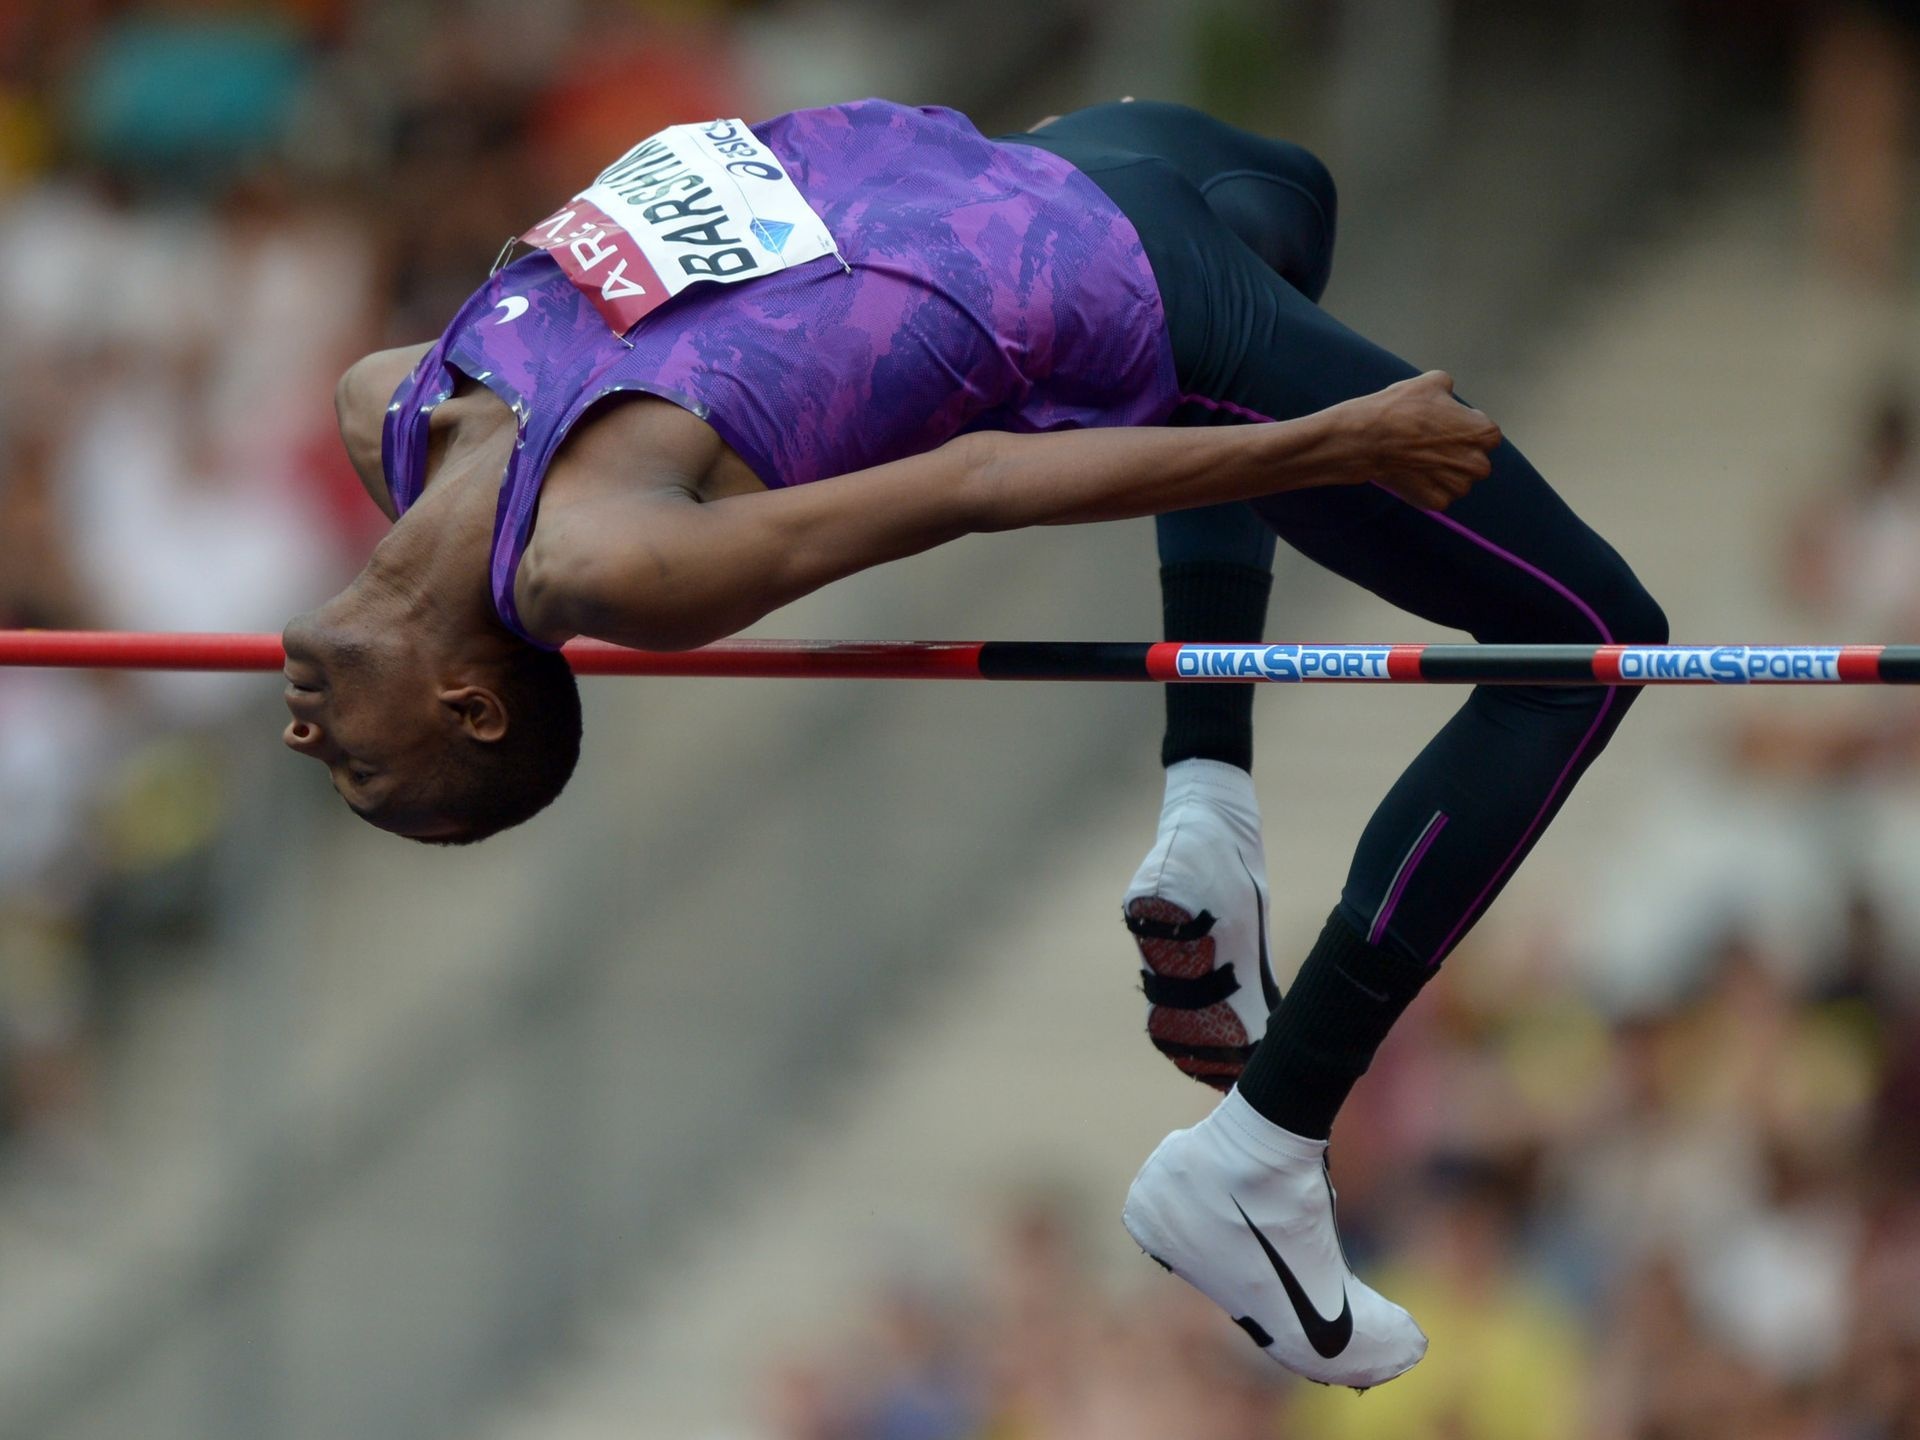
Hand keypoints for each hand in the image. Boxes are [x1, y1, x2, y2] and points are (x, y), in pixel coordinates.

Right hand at [1338, 370, 1502, 510]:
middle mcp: (1479, 463)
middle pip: (1474, 461)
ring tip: (1418, 459)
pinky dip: (1426, 488)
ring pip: (1457, 481)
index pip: (1485, 435)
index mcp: (1484, 433)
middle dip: (1457, 455)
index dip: (1463, 429)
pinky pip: (1438, 496)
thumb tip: (1448, 395)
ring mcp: (1458, 487)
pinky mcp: (1437, 503)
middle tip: (1430, 445)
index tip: (1443, 427)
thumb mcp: (1431, 381)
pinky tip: (1410, 474)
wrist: (1369, 439)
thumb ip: (1449, 390)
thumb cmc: (1401, 408)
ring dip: (1443, 473)